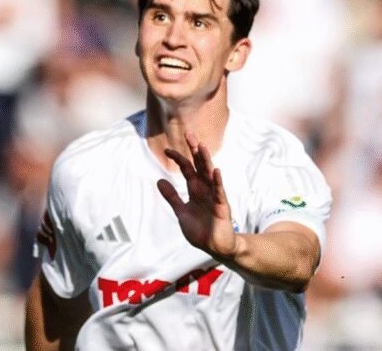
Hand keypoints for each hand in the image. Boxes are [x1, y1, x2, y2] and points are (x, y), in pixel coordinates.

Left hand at [156, 132, 236, 257]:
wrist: (215, 247)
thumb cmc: (201, 230)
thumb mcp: (181, 212)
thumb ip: (172, 196)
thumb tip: (159, 180)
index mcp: (196, 189)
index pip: (187, 169)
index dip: (178, 158)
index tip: (167, 149)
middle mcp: (205, 189)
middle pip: (200, 166)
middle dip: (195, 151)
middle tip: (189, 134)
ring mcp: (215, 196)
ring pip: (210, 175)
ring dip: (206, 161)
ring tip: (202, 147)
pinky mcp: (222, 207)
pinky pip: (219, 192)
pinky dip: (218, 182)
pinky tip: (216, 171)